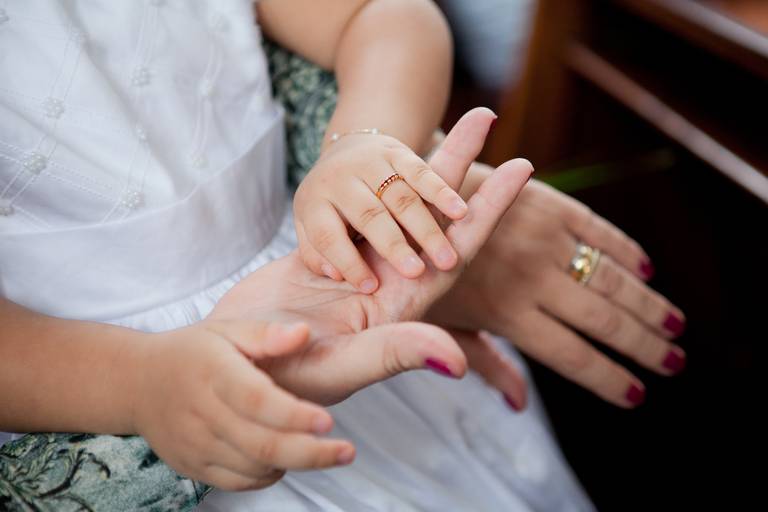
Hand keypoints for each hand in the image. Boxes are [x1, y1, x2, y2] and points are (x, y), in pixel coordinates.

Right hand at [132, 319, 354, 490]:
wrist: (137, 382)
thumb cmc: (192, 351)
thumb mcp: (226, 329)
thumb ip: (267, 333)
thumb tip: (304, 333)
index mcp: (214, 373)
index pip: (256, 401)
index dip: (294, 415)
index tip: (329, 421)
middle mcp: (203, 413)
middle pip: (261, 445)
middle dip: (311, 453)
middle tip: (347, 451)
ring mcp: (196, 445)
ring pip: (254, 468)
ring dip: (294, 463)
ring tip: (322, 448)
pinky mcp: (193, 467)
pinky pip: (239, 482)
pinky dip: (269, 475)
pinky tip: (286, 456)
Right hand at [210, 108, 532, 405]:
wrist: (232, 367)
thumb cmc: (287, 379)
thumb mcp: (345, 366)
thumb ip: (397, 353)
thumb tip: (455, 361)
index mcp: (405, 305)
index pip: (459, 248)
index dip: (490, 208)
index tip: (523, 164)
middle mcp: (390, 281)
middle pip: (434, 214)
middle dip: (460, 166)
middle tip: (483, 115)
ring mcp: (359, 267)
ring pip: (398, 206)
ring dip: (422, 167)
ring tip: (444, 123)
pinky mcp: (326, 255)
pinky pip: (359, 213)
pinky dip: (378, 185)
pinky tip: (391, 157)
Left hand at [293, 130, 469, 292]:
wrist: (345, 151)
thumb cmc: (330, 209)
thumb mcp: (309, 230)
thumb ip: (316, 255)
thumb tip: (336, 275)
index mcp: (313, 202)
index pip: (328, 236)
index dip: (348, 262)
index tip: (370, 288)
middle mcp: (340, 178)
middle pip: (369, 216)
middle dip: (393, 245)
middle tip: (414, 273)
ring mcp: (371, 162)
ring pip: (401, 198)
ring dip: (426, 228)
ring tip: (446, 259)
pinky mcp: (398, 152)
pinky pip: (422, 172)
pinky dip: (442, 193)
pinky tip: (461, 213)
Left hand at [431, 170, 686, 407]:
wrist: (406, 199)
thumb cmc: (418, 270)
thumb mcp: (443, 324)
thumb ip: (486, 361)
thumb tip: (519, 405)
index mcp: (505, 315)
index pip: (571, 358)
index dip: (608, 380)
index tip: (638, 395)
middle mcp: (529, 279)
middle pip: (602, 321)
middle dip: (644, 345)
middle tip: (675, 362)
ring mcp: (541, 239)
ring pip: (609, 278)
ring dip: (648, 304)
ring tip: (676, 324)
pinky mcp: (546, 204)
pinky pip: (597, 229)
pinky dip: (625, 250)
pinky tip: (645, 269)